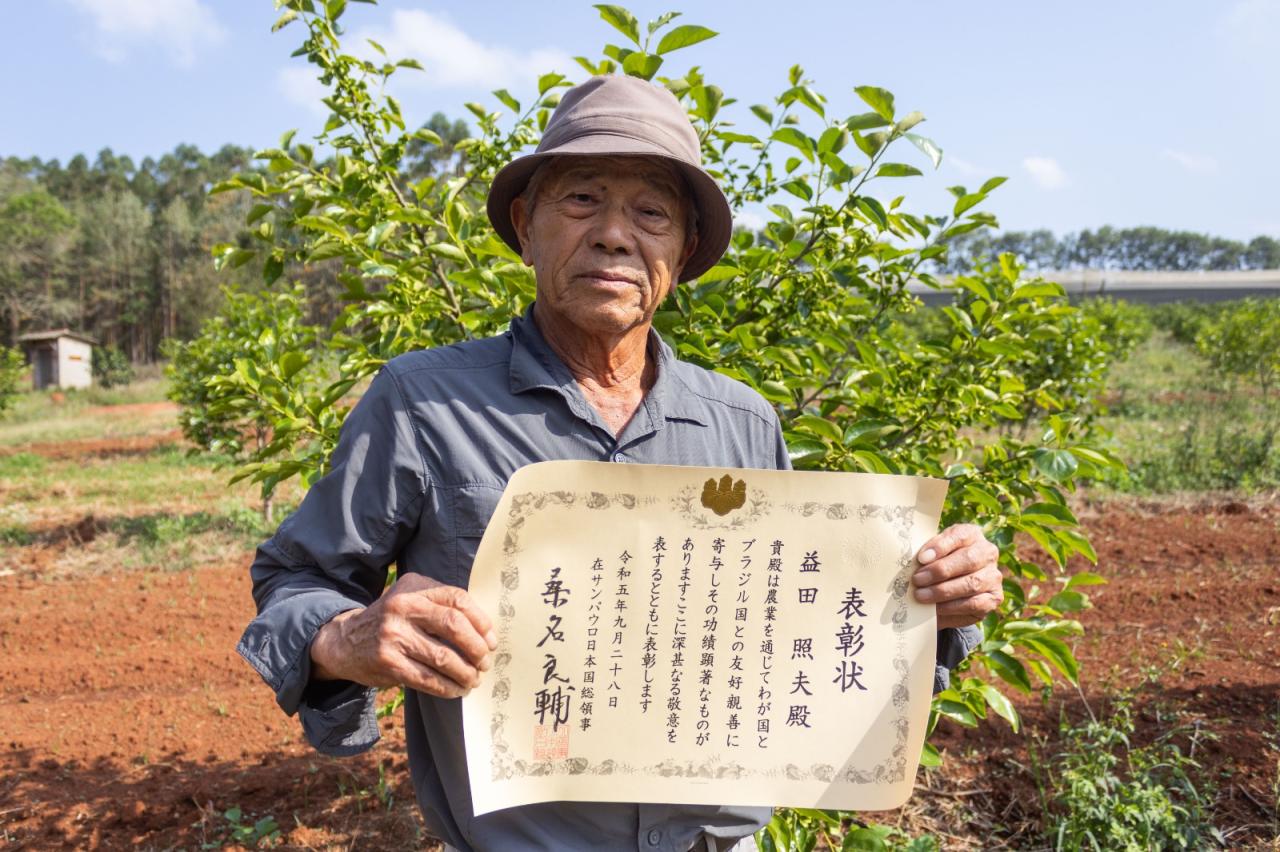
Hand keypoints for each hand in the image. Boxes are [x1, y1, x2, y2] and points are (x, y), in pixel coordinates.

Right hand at [309, 572, 497, 698]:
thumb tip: (485, 630)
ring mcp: (393, 637)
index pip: (457, 600)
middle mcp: (401, 608)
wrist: (345, 641)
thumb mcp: (410, 597)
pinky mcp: (388, 664)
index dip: (481, 621)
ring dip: (465, 672)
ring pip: (443, 657)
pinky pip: (427, 679)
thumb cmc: (391, 620)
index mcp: (413, 589)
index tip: (491, 640)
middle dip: (476, 648)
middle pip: (454, 625)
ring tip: (474, 679)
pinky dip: (447, 687)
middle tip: (485, 662)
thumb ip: (441, 602)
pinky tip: (457, 690)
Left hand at [912, 523, 1002, 629]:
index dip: (941, 546)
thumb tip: (915, 563)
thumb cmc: (937, 565)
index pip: (960, 535)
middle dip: (940, 571)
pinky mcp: (994, 599)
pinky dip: (952, 607)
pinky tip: (935, 608)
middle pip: (968, 559)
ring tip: (921, 595)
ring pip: (971, 583)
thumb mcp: (931, 554)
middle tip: (917, 580)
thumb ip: (926, 554)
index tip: (921, 558)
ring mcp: (993, 576)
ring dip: (943, 591)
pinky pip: (973, 604)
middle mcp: (988, 553)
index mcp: (972, 534)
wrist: (950, 590)